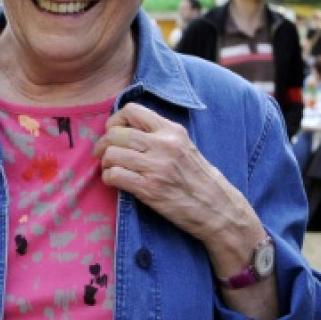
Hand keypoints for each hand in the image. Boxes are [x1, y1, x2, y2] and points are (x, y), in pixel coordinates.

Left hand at [93, 102, 248, 240]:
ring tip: (112, 169)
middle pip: (115, 133)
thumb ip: (159, 134)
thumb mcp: (184, 146)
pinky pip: (114, 176)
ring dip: (105, 163)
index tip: (114, 133)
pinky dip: (109, 178)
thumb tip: (125, 128)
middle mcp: (164, 144)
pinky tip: (116, 182)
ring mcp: (157, 167)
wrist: (217, 209)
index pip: (131, 110)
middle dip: (103, 144)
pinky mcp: (150, 189)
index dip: (115, 121)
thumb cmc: (198, 178)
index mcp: (171, 130)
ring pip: (111, 154)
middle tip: (104, 155)